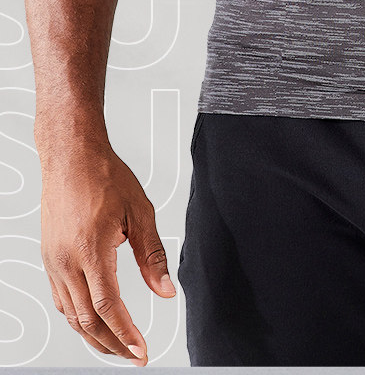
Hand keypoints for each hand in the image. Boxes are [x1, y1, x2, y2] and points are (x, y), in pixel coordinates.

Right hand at [40, 138, 175, 363]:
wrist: (71, 157)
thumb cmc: (103, 176)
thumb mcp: (139, 212)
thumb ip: (152, 255)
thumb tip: (166, 290)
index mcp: (91, 250)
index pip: (109, 307)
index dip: (126, 334)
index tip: (141, 350)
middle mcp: (67, 262)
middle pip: (88, 320)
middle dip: (112, 344)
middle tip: (133, 355)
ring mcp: (54, 262)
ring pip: (72, 315)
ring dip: (94, 336)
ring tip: (116, 346)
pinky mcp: (49, 259)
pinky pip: (61, 300)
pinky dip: (77, 318)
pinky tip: (91, 321)